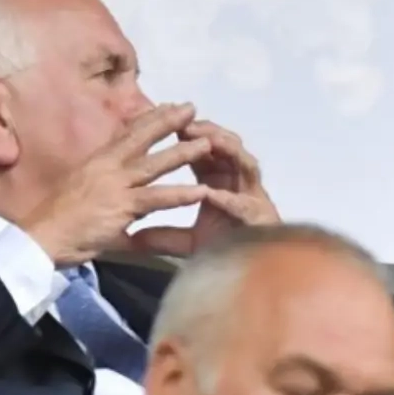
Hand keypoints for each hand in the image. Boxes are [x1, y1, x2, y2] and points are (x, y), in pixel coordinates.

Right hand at [20, 103, 212, 265]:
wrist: (41, 238)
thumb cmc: (58, 220)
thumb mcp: (81, 191)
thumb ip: (103, 184)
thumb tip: (117, 181)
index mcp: (97, 162)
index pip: (126, 133)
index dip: (148, 118)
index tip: (167, 105)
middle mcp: (106, 167)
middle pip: (141, 138)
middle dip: (168, 121)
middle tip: (191, 108)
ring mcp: (115, 186)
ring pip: (155, 165)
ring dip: (182, 153)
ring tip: (207, 144)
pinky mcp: (121, 208)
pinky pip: (156, 199)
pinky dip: (180, 195)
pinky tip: (201, 192)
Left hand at [130, 115, 279, 255]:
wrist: (254, 272)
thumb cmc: (226, 250)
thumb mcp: (187, 242)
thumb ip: (163, 236)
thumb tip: (132, 237)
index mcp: (217, 180)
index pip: (201, 149)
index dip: (185, 135)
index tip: (163, 123)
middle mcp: (236, 180)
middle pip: (223, 145)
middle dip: (205, 131)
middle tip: (183, 122)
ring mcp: (251, 194)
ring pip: (242, 161)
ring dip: (225, 151)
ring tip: (206, 142)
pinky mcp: (261, 215)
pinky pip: (244, 203)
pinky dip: (228, 198)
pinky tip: (212, 195)